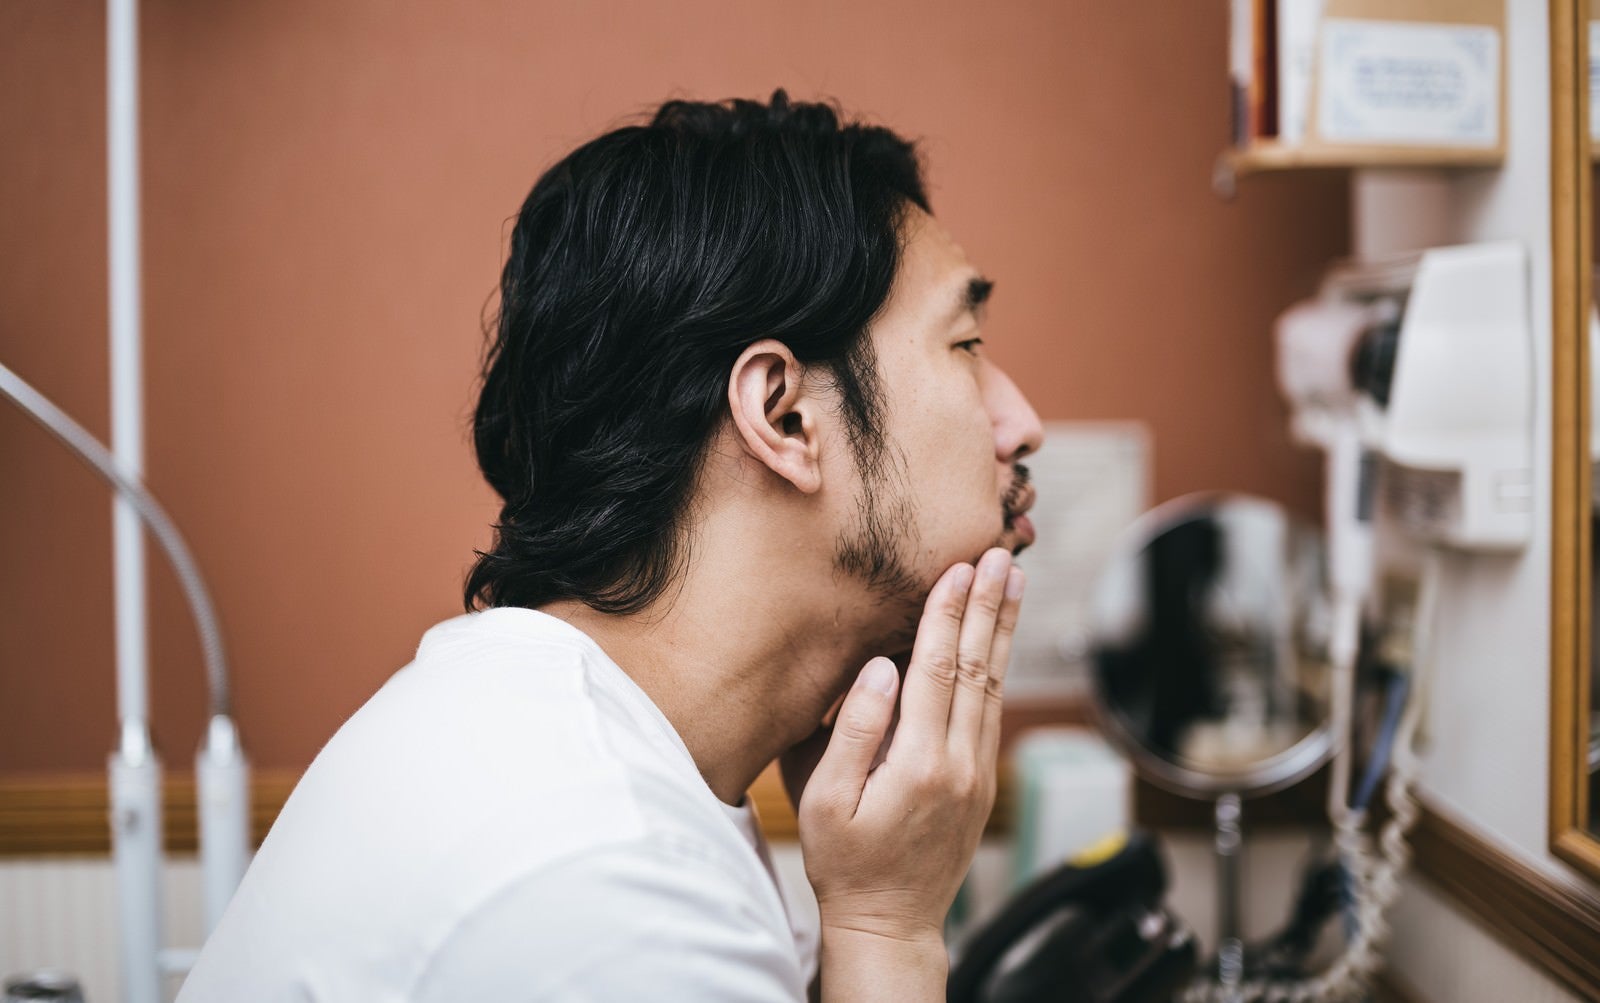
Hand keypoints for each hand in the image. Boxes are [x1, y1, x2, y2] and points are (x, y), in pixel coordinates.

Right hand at [796, 548, 1024, 945]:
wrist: (890, 923)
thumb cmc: (845, 862)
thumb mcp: (825, 801)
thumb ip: (852, 730)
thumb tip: (881, 668)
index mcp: (919, 763)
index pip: (938, 670)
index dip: (948, 614)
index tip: (961, 568)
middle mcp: (960, 764)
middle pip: (979, 668)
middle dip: (990, 607)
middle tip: (1004, 556)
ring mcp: (978, 774)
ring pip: (995, 686)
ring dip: (1004, 630)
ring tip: (1016, 582)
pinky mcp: (981, 782)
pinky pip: (993, 710)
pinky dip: (999, 666)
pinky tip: (999, 640)